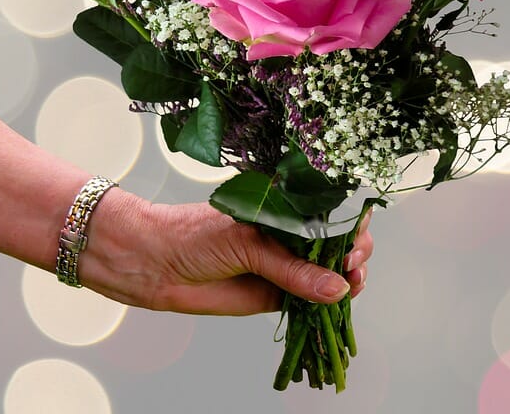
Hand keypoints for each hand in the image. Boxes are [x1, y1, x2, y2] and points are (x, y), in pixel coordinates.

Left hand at [80, 189, 373, 315]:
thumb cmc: (193, 235)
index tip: (355, 239)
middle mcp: (291, 234)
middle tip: (351, 263)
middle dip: (356, 251)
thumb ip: (292, 267)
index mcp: (286, 207)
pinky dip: (330, 302)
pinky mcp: (278, 294)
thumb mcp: (248, 242)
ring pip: (331, 272)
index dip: (352, 223)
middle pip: (340, 242)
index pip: (332, 211)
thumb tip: (337, 287)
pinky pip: (312, 299)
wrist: (153, 264)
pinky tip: (340, 300)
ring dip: (349, 278)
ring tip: (352, 282)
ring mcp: (287, 264)